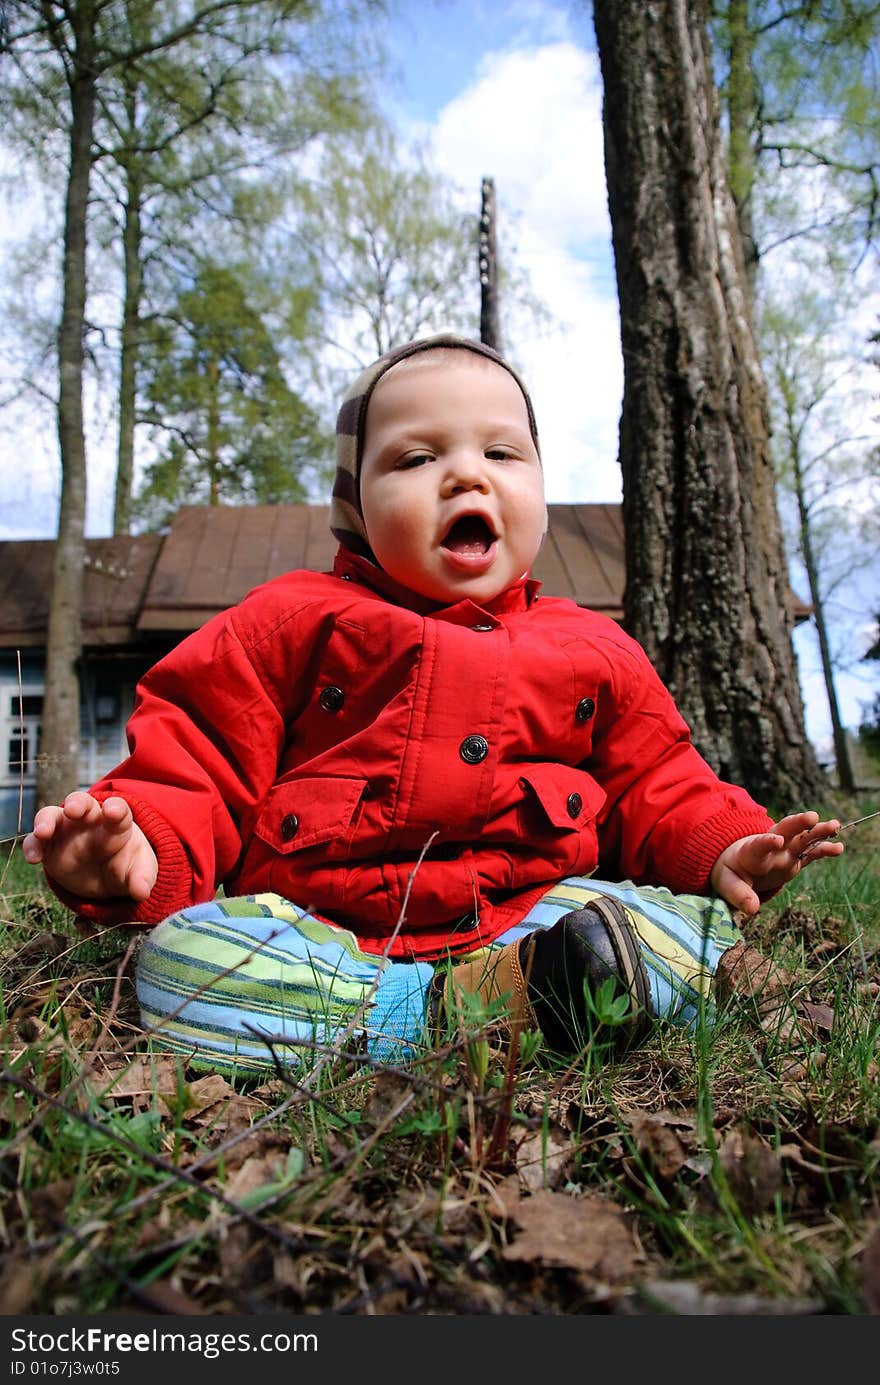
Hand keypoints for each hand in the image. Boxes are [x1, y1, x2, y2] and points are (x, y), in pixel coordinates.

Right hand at [21, 791, 157, 901]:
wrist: (107, 875)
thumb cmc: (126, 865)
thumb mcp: (140, 873)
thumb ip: (142, 879)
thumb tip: (142, 892)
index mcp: (117, 824)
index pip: (118, 810)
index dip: (116, 809)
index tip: (113, 811)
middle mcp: (89, 821)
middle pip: (82, 803)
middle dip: (77, 803)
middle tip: (73, 809)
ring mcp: (66, 830)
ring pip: (52, 815)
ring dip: (46, 820)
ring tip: (43, 832)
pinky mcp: (49, 846)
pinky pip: (36, 841)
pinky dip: (32, 846)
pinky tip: (33, 858)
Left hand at [710, 810, 843, 916]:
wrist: (738, 866)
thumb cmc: (731, 875)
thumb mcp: (728, 885)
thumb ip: (739, 895)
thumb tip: (752, 909)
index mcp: (750, 853)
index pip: (758, 845)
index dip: (767, 842)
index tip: (777, 840)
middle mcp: (770, 848)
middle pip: (784, 830)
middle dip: (797, 823)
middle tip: (812, 816)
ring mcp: (785, 851)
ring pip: (802, 838)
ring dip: (817, 831)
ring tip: (835, 825)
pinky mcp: (795, 859)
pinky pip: (811, 853)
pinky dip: (824, 849)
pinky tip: (839, 847)